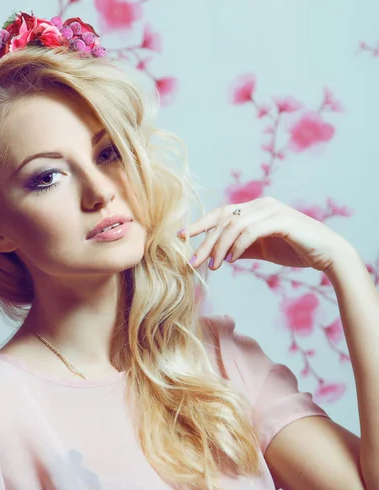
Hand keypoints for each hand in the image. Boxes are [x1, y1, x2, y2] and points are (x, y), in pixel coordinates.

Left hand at [178, 196, 351, 272]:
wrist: (327, 254)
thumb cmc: (295, 250)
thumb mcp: (262, 250)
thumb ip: (242, 248)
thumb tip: (220, 256)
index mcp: (254, 209)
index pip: (220, 214)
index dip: (199, 224)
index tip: (180, 237)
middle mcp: (260, 204)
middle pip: (223, 220)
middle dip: (204, 241)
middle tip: (192, 261)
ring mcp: (271, 210)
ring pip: (234, 226)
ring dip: (219, 247)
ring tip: (214, 266)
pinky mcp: (281, 220)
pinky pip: (251, 232)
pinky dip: (238, 246)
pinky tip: (232, 261)